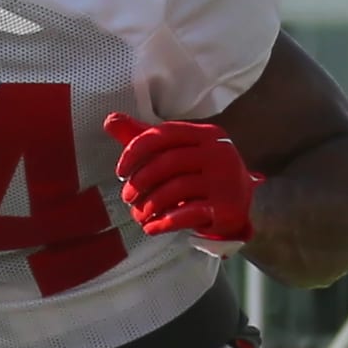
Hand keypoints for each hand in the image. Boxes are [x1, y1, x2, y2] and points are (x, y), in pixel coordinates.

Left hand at [103, 113, 262, 254]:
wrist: (237, 205)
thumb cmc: (198, 174)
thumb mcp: (174, 152)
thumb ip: (144, 137)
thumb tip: (110, 120)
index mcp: (206, 134)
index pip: (163, 134)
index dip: (135, 151)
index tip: (120, 171)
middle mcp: (220, 153)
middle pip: (168, 163)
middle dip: (140, 182)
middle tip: (127, 197)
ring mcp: (226, 181)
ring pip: (175, 190)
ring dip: (148, 206)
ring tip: (137, 215)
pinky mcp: (228, 208)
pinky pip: (187, 215)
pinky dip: (163, 223)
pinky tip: (151, 228)